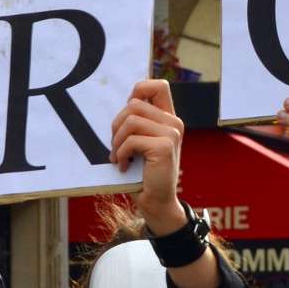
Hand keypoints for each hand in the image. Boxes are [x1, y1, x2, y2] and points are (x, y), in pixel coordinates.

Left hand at [109, 79, 185, 233]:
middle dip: (116, 125)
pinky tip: (124, 166)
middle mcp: (173, 122)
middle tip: (116, 146)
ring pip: (130, 121)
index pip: (157, 85)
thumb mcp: (139, 145)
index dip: (137, 91)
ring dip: (117, 142)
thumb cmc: (143, 174)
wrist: (156, 201)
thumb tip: (120, 108)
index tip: (125, 116)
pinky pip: (131, 140)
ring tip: (118, 157)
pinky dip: (121, 154)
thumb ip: (136, 125)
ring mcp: (171, 133)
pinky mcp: (164, 146)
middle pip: (134, 103)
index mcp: (168, 118)